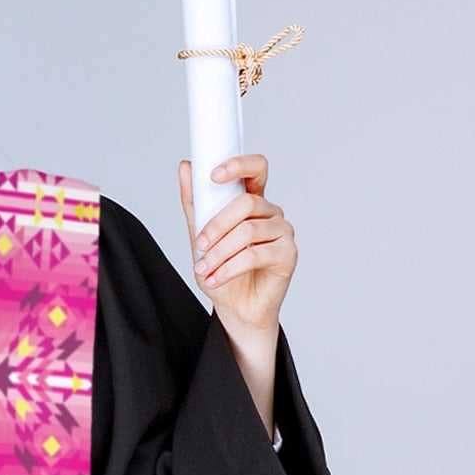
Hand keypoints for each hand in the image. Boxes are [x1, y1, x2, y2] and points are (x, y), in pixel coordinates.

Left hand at [177, 153, 296, 334]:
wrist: (236, 308)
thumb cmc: (222, 271)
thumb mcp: (200, 237)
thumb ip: (195, 203)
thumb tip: (186, 167)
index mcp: (252, 202)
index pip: (256, 169)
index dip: (238, 165)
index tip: (213, 175)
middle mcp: (270, 213)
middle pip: (246, 204)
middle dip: (216, 226)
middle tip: (200, 245)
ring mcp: (283, 232)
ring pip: (248, 231)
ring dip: (219, 252)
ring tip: (204, 269)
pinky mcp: (288, 254)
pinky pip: (255, 254)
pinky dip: (229, 268)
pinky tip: (215, 279)